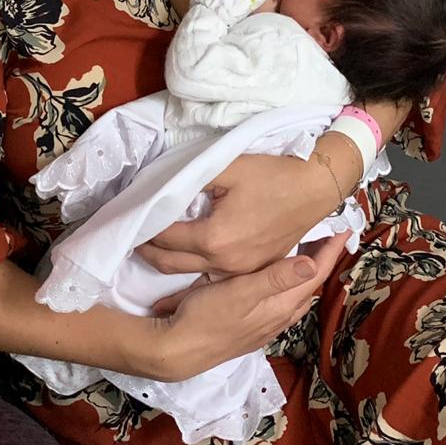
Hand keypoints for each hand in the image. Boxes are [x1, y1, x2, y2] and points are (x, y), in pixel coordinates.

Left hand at [137, 153, 338, 275]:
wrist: (316, 189)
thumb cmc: (273, 175)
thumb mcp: (227, 168)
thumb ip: (191, 180)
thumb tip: (165, 190)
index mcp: (214, 239)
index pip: (164, 237)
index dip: (143, 226)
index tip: (129, 217)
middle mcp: (224, 263)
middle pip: (169, 263)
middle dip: (146, 250)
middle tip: (130, 236)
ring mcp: (239, 271)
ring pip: (189, 274)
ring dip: (166, 262)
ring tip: (149, 246)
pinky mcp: (252, 270)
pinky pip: (211, 276)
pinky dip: (191, 271)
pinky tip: (181, 261)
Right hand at [149, 236, 348, 380]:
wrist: (179, 349)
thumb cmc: (207, 316)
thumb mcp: (240, 292)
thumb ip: (275, 278)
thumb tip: (313, 263)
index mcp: (281, 305)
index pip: (314, 275)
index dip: (329, 253)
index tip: (342, 230)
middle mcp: (279, 317)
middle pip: (308, 286)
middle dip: (319, 262)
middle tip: (323, 236)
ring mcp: (266, 325)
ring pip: (294, 296)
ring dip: (302, 275)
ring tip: (303, 254)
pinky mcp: (251, 328)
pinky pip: (279, 303)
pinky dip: (285, 286)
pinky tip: (272, 280)